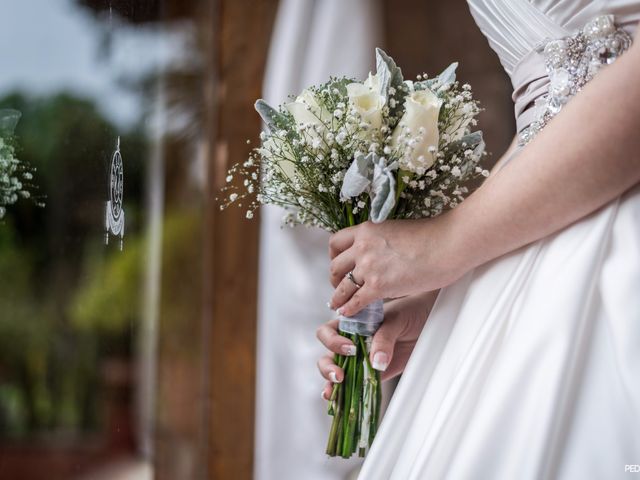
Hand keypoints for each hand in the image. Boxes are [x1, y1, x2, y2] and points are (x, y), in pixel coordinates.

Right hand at [317, 291, 437, 398]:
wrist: (429, 321)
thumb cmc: (410, 311)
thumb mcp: (396, 320)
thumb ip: (384, 339)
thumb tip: (376, 362)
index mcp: (352, 322)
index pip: (329, 331)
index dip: (332, 341)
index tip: (349, 348)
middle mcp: (352, 340)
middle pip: (327, 354)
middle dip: (328, 366)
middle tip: (339, 374)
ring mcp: (360, 358)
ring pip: (336, 371)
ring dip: (331, 382)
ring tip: (335, 390)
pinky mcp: (372, 373)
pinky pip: (355, 384)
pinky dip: (345, 394)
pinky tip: (340, 401)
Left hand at [328, 215, 466, 315]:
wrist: (448, 244)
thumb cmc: (431, 237)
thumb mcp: (396, 230)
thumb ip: (381, 242)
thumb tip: (379, 254)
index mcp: (366, 230)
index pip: (336, 242)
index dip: (334, 256)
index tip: (339, 265)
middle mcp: (363, 246)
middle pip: (335, 266)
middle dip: (334, 279)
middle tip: (339, 286)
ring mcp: (369, 266)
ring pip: (342, 286)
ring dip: (338, 297)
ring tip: (338, 304)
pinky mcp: (379, 286)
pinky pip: (356, 301)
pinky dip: (349, 309)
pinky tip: (348, 313)